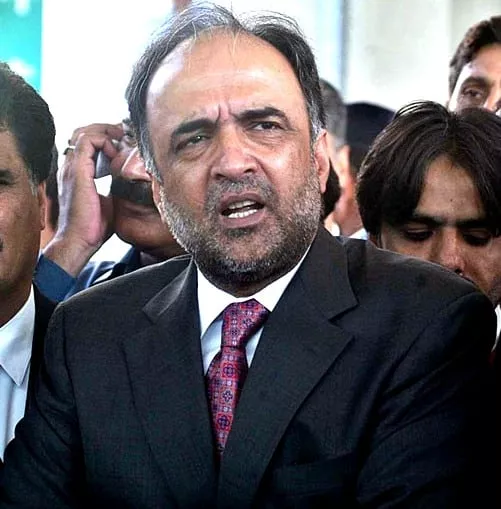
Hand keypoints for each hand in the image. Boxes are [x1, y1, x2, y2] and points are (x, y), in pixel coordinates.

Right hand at [42, 123, 123, 276]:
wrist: (80, 241)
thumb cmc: (93, 227)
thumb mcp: (107, 201)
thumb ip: (113, 187)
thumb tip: (127, 182)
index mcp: (76, 173)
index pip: (86, 143)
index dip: (105, 138)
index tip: (123, 144)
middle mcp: (71, 167)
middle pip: (83, 133)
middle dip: (106, 130)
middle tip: (124, 135)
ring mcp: (72, 168)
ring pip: (84, 132)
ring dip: (106, 132)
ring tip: (121, 139)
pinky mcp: (78, 171)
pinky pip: (87, 141)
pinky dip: (104, 140)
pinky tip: (116, 152)